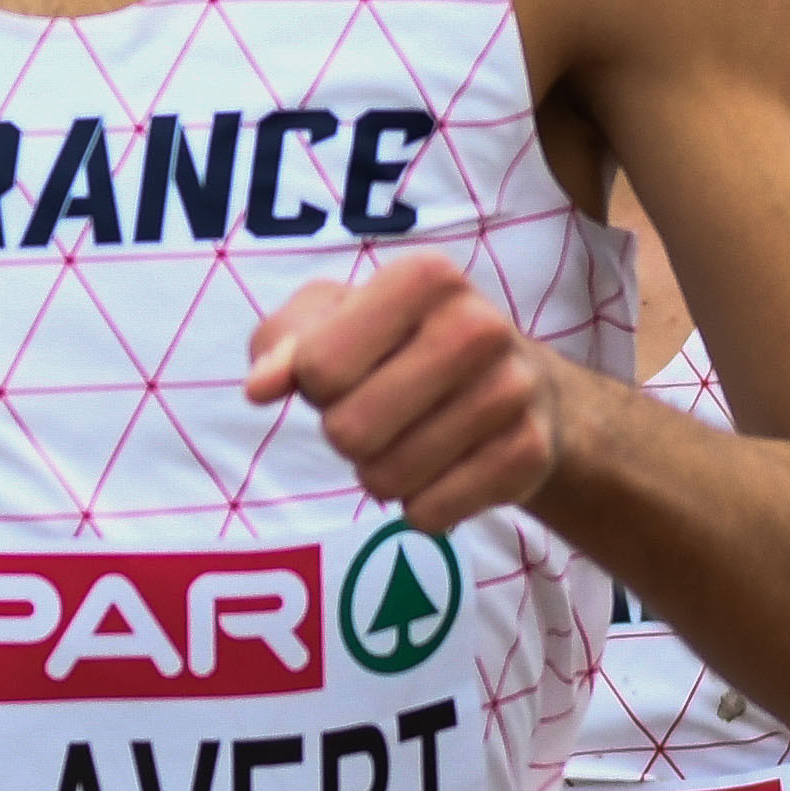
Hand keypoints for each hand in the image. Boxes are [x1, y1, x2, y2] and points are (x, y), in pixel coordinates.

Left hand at [246, 249, 558, 530]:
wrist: (523, 383)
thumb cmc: (400, 344)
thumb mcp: (332, 320)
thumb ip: (280, 345)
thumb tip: (260, 386)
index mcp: (425, 278)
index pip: (317, 369)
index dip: (313, 385)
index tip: (344, 371)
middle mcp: (480, 326)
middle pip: (348, 431)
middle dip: (345, 432)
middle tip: (377, 413)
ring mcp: (513, 391)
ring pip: (386, 478)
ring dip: (380, 472)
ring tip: (410, 438)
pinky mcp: (529, 454)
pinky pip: (429, 512)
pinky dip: (420, 505)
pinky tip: (444, 470)